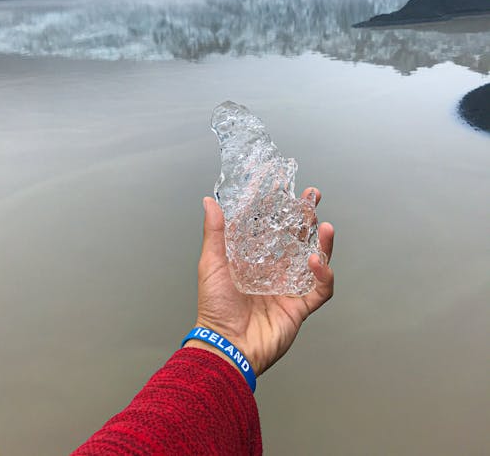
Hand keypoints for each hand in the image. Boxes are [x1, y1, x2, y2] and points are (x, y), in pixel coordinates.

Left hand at [184, 188, 333, 375]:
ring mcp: (289, 287)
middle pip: (298, 238)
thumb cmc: (214, 308)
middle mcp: (275, 270)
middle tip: (312, 197)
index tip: (286, 188)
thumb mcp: (211, 264)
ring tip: (325, 227)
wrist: (226, 347)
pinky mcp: (301, 306)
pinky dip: (323, 275)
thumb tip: (209, 201)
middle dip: (307, 217)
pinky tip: (315, 261)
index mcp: (255, 258)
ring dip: (323, 243)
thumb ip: (215, 232)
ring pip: (315, 259)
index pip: (273, 227)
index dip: (281, 208)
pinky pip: (320, 289)